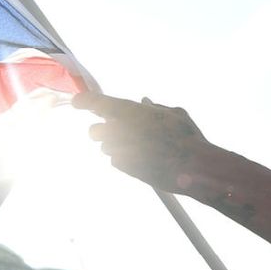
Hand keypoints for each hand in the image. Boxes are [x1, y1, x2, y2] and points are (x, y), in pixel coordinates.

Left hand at [77, 93, 209, 193]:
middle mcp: (119, 129)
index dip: (84, 101)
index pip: (96, 103)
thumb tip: (145, 103)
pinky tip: (144, 160)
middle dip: (103, 132)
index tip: (78, 102)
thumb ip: (156, 108)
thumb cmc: (188, 138)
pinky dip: (125, 160)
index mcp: (130, 111)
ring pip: (106, 148)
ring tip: (140, 149)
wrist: (192, 168)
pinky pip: (116, 161)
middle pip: (94, 131)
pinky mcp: (124, 167)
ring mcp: (120, 149)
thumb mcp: (176, 114)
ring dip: (117, 147)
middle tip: (118, 132)